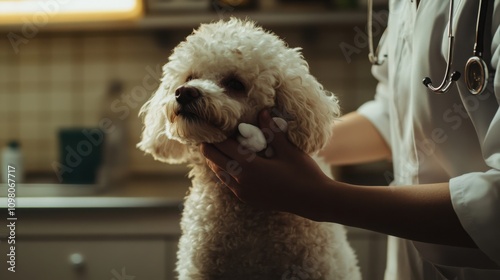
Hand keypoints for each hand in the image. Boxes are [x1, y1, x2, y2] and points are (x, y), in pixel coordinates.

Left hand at [200, 109, 332, 212]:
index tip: (211, 125)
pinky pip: (229, 183)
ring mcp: (243, 192)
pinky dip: (225, 171)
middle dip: (209, 147)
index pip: (222, 147)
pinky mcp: (248, 199)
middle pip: (214, 161)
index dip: (214, 135)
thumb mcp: (287, 149)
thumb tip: (262, 111)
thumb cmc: (303, 172)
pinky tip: (230, 162)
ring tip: (216, 146)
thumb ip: (271, 130)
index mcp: (249, 167)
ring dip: (216, 160)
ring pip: (219, 173)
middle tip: (208, 134)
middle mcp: (242, 181)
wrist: (313, 200)